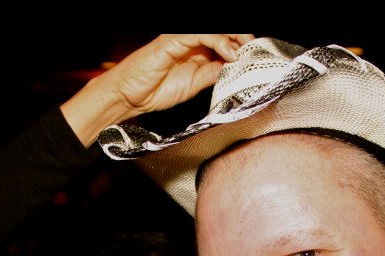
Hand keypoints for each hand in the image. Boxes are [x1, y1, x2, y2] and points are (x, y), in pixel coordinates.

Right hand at [109, 33, 254, 114]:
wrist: (129, 97)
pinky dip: (218, 41)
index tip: (255, 56)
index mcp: (197, 50)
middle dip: (242, 37)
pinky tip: (229, 54)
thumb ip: (213, 74)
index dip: (242, 44)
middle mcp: (190, 40)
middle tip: (255, 50)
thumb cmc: (154, 91)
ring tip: (245, 52)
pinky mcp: (171, 40)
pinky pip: (200, 33)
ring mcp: (181, 38)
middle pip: (222, 31)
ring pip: (214, 30)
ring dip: (234, 37)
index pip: (224, 40)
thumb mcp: (195, 86)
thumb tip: (235, 69)